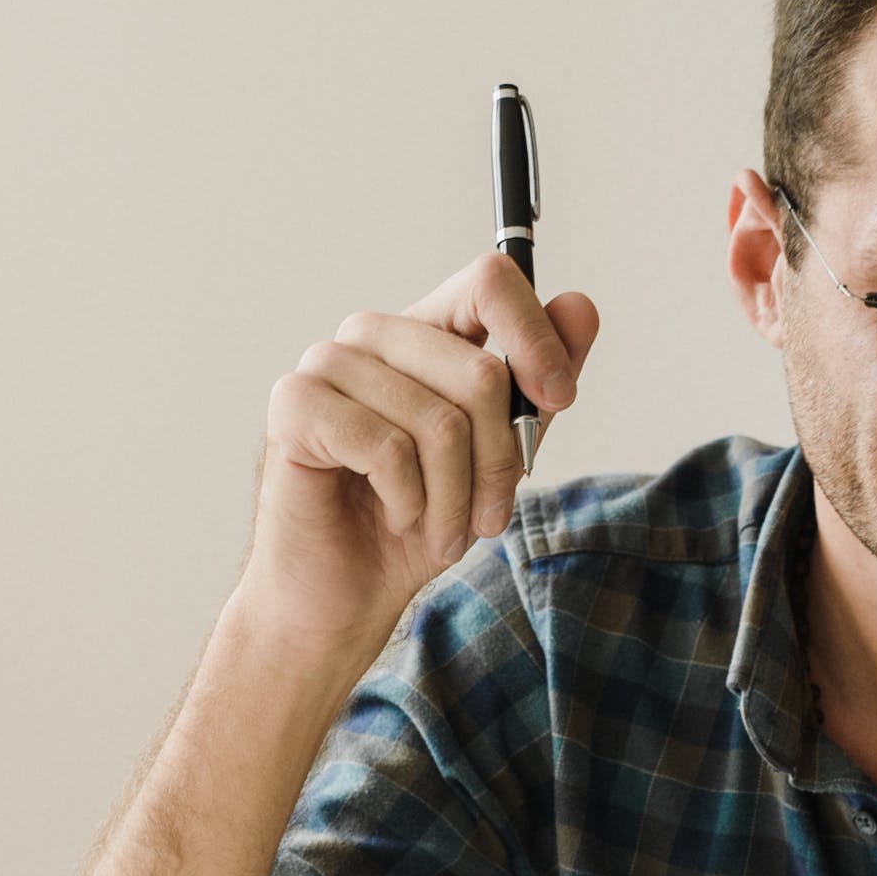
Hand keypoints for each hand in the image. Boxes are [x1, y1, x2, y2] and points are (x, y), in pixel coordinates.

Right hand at [243, 253, 599, 660]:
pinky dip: (409, 502)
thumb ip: (536, 387)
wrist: (345, 594)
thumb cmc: (417, 523)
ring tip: (442, 530)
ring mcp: (328, 363)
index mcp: (424, 333)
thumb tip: (581, 306)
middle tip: (489, 518)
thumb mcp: (498, 457)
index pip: (488, 281)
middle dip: (501, 464)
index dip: (536, 338)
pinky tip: (395, 518)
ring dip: (455, 499)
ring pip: (440, 420)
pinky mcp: (295, 404)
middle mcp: (373, 334)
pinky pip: (388, 448)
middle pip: (480, 371)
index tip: (558, 400)